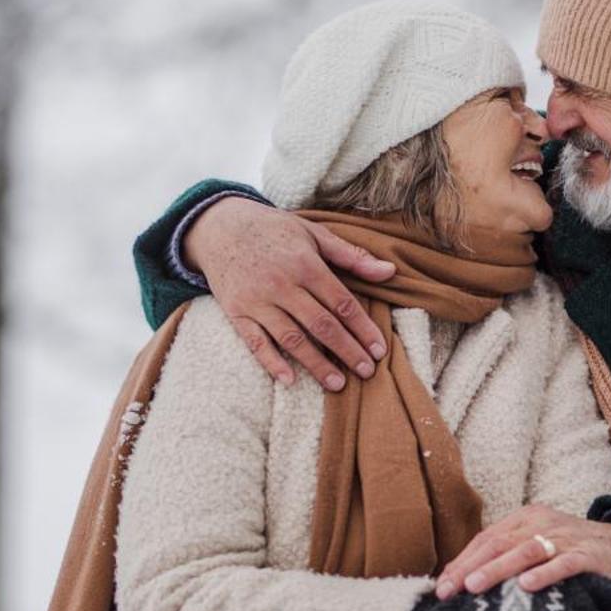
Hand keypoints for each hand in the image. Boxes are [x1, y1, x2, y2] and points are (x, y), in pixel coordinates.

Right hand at [185, 197, 395, 389]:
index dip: (363, 328)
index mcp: (305, 264)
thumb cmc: (274, 230)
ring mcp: (257, 300)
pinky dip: (271, 362)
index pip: (342, 303)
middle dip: (347, 351)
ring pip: (292, 338)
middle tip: (366, 372)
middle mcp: (282, 284)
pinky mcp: (236, 312)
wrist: (220, 226)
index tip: (379, 350)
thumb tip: (390, 272)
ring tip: (338, 384)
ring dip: (316, 364)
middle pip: (321, 325)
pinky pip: (255, 342)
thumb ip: (351, 256)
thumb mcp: (314, 233)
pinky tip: (290, 380)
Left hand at [435, 505, 610, 600]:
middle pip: (499, 543)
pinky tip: (526, 586)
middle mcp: (542, 524)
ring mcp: (565, 539)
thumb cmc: (569, 550)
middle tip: (448, 590)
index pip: (486, 538)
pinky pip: (564, 564)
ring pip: (526, 551)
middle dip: (470, 568)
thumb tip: (464, 581)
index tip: (441, 585)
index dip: (462, 561)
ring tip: (474, 586)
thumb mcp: (536, 545)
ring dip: (497, 569)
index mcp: (525, 519)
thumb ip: (507, 557)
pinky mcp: (588, 556)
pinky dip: (545, 574)